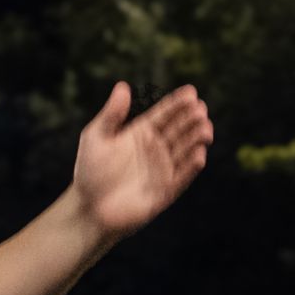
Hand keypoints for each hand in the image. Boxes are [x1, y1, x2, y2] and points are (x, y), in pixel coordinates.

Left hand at [70, 81, 211, 239]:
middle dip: (191, 119)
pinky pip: (182, 177)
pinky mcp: (165, 191)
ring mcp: (162, 169)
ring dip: (196, 139)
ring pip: (185, 150)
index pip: (164, 114)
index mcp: (141, 133)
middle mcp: (156, 149)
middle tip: (200, 109)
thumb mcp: (96, 137)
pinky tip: (199, 154)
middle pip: (179, 129)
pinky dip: (191, 167)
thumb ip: (111, 114)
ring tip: (205, 127)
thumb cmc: (90, 172)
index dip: (178, 103)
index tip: (191, 92)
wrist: (89, 208)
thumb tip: (122, 86)